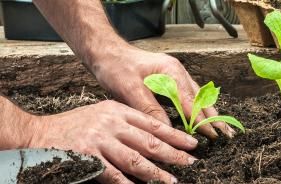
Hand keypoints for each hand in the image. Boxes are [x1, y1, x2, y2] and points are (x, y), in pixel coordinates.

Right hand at [30, 100, 197, 183]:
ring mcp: (99, 139)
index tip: (191, 143)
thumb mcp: (102, 114)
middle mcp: (111, 123)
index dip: (174, 134)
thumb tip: (151, 137)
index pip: (152, 123)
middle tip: (191, 162)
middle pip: (148, 141)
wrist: (41, 132)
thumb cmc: (75, 124)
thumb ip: (124, 122)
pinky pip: (113, 175)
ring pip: (135, 159)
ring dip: (156, 172)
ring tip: (172, 180)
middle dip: (172, 153)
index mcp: (117, 110)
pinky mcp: (87, 157)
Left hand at [94, 48, 235, 138]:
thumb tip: (168, 130)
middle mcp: (176, 72)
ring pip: (196, 96)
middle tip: (226, 134)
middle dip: (213, 117)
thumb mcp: (130, 89)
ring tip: (219, 128)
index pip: (191, 102)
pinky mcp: (168, 78)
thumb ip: (150, 109)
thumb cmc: (116, 67)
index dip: (201, 121)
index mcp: (171, 72)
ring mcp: (173, 74)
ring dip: (207, 112)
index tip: (213, 136)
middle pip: (199, 98)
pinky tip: (199, 115)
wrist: (107, 52)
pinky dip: (195, 107)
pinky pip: (187, 94)